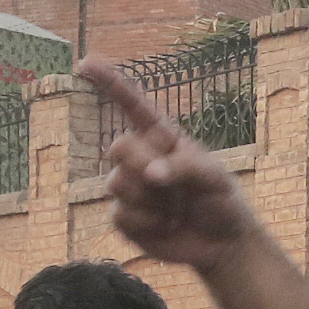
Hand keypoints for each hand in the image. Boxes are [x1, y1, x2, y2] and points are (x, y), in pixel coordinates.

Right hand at [92, 63, 262, 264]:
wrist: (223, 244)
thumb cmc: (221, 201)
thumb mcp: (214, 176)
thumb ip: (183, 167)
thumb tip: (150, 175)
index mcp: (162, 137)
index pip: (132, 105)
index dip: (109, 82)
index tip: (86, 64)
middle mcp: (140, 158)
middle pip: (118, 147)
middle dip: (143, 165)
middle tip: (172, 185)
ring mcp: (129, 188)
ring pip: (116, 184)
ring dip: (151, 201)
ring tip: (175, 209)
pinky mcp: (124, 219)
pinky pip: (120, 216)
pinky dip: (148, 224)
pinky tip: (167, 227)